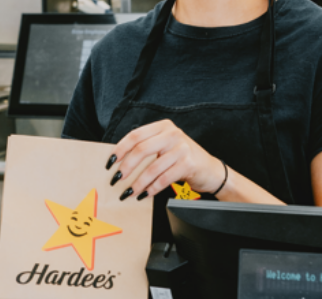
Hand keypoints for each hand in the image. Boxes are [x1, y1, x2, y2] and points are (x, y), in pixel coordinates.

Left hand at [109, 119, 223, 198]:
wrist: (211, 170)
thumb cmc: (183, 159)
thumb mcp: (165, 147)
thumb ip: (147, 148)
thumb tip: (120, 161)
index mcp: (163, 127)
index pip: (135, 135)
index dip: (120, 149)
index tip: (110, 162)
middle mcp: (172, 134)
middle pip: (141, 150)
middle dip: (126, 167)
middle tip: (117, 179)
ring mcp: (182, 148)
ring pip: (152, 168)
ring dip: (138, 183)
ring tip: (130, 192)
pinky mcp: (188, 163)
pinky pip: (164, 178)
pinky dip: (152, 188)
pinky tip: (146, 194)